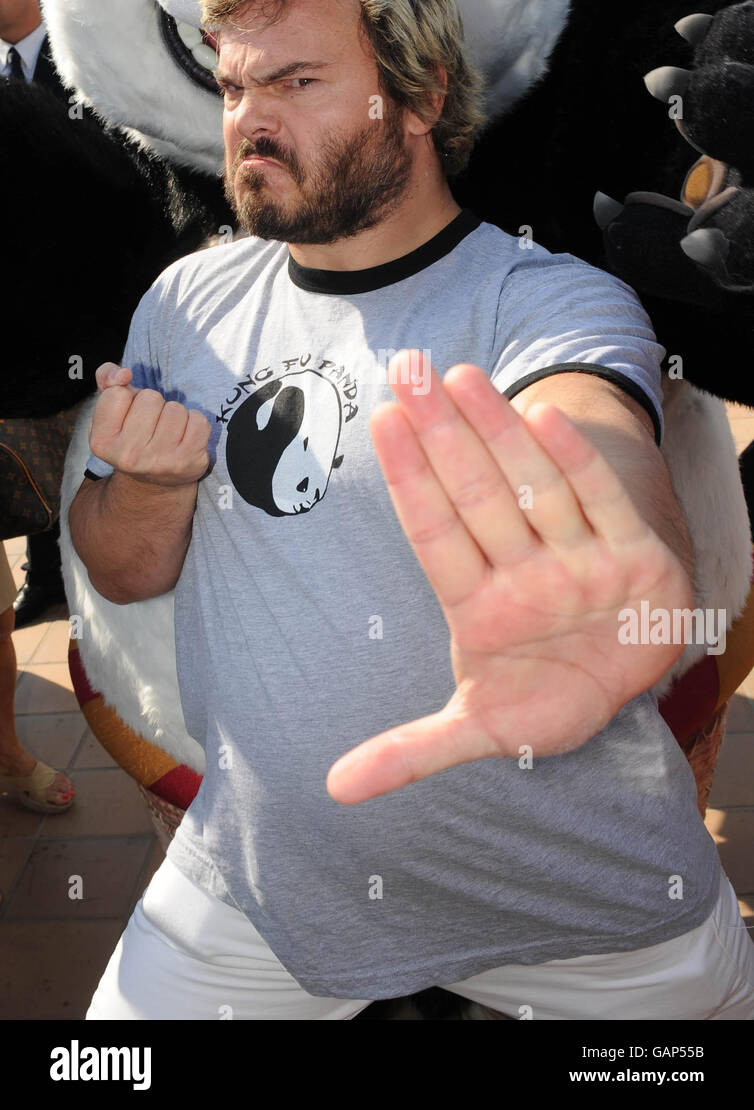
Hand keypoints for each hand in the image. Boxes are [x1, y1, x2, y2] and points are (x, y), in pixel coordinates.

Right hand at [89, 362, 210, 486]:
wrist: (154, 481)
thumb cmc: (131, 433)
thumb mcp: (111, 409)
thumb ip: (107, 378)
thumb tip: (124, 374)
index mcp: (101, 442)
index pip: (118, 393)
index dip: (128, 397)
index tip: (128, 416)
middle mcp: (127, 456)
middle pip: (150, 398)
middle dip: (153, 405)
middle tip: (150, 425)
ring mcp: (158, 461)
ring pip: (176, 409)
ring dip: (175, 414)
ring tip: (167, 431)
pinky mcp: (187, 461)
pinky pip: (198, 421)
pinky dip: (195, 423)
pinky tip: (184, 437)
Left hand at [326, 351, 692, 803]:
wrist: (624, 690)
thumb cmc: (543, 699)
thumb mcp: (480, 732)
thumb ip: (412, 752)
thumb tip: (334, 790)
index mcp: (478, 607)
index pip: (435, 533)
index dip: (409, 479)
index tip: (380, 423)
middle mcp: (523, 573)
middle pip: (475, 494)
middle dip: (441, 434)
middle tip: (406, 369)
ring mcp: (576, 561)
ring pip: (529, 487)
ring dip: (496, 432)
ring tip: (459, 375)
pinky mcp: (634, 558)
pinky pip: (600, 503)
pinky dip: (576, 464)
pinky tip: (542, 414)